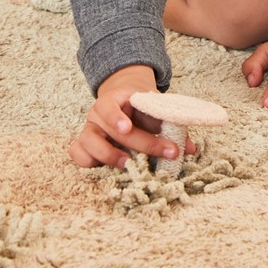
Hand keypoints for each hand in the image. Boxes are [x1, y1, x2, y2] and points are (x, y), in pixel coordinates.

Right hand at [69, 64, 196, 169]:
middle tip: (164, 153)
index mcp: (114, 99)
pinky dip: (88, 162)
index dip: (116, 118)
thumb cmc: (141, 106)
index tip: (127, 129)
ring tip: (128, 164)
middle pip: (112, 131)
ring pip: (87, 144)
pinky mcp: (84, 146)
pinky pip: (77, 155)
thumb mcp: (156, 109)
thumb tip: (190, 148)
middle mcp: (97, 114)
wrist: (124, 99)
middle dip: (141, 143)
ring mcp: (89, 130)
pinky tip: (105, 168)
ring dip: (108, 156)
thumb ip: (171, 124)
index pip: (109, 106)